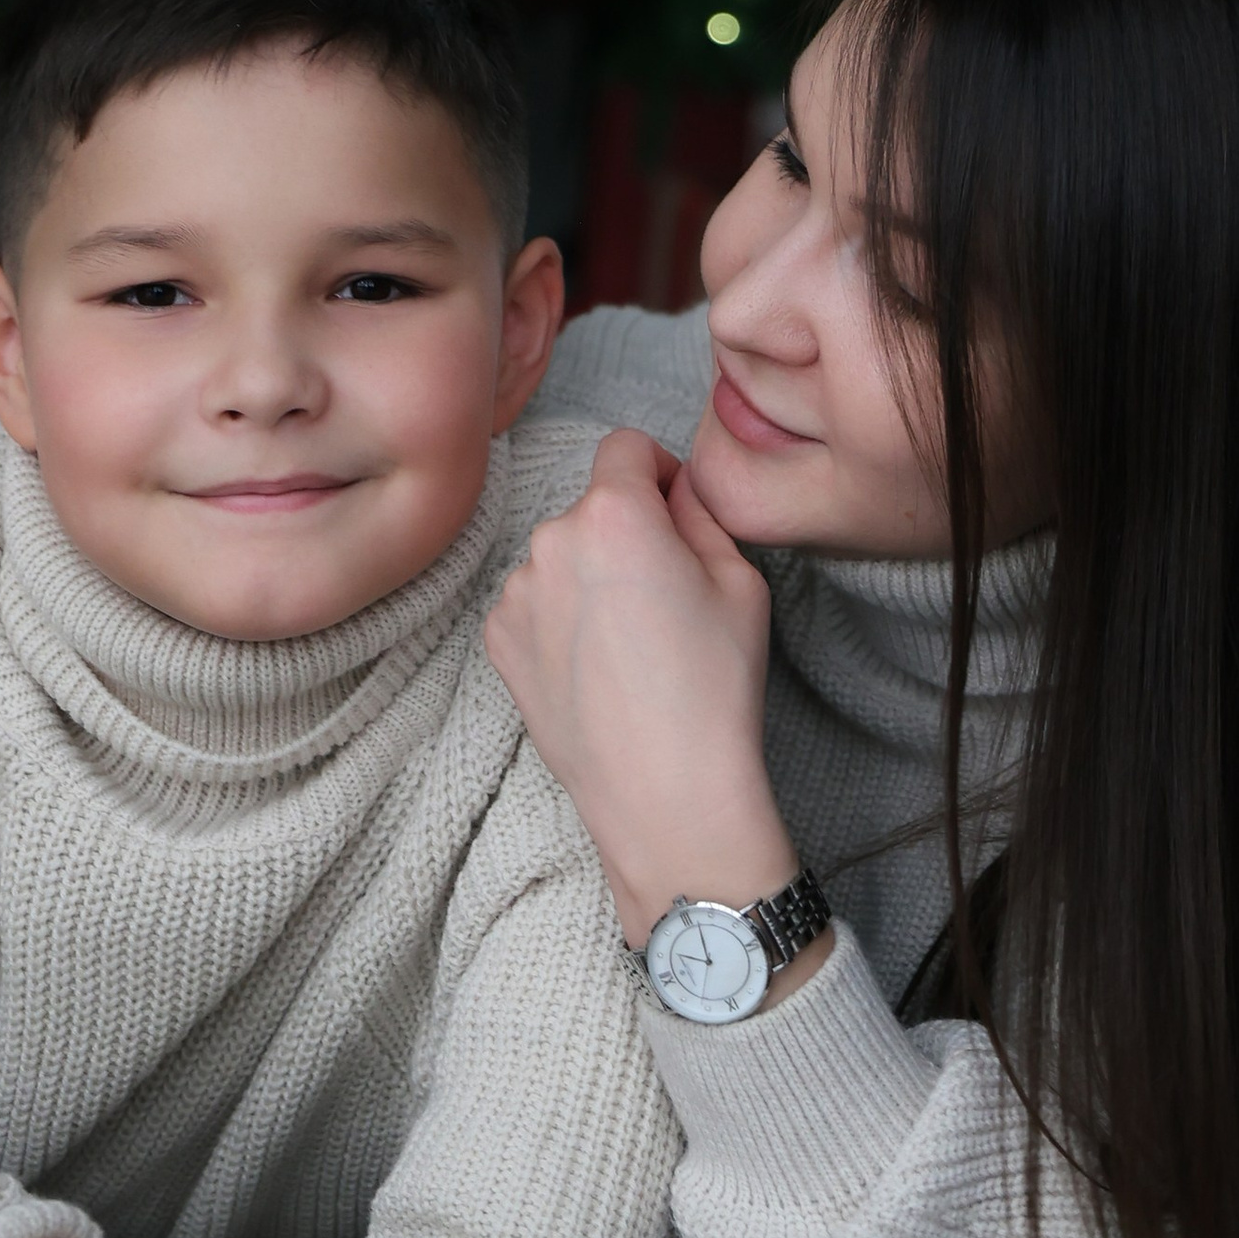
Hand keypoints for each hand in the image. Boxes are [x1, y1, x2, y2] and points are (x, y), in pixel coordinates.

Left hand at [485, 426, 797, 949]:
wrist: (663, 791)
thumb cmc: (713, 687)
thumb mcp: (741, 582)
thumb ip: (702, 515)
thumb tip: (677, 490)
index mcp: (613, 514)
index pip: (626, 446)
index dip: (660, 472)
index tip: (677, 515)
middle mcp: (549, 540)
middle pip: (592, 508)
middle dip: (626, 533)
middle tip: (665, 597)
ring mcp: (515, 593)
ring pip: (561, 558)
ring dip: (589, 577)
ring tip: (630, 646)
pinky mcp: (498, 641)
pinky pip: (535, 603)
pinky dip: (560, 621)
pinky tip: (597, 669)